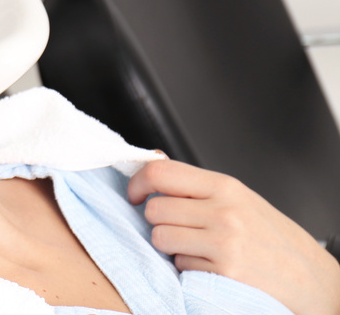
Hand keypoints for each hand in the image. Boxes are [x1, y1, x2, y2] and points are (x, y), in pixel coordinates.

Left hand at [128, 159, 339, 314]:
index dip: (137, 182)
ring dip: (171, 247)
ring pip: (160, 238)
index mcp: (226, 186)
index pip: (161, 171)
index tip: (134, 194)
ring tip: (198, 248)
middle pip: (154, 209)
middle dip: (158, 221)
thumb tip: (153, 166)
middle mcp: (224, 210)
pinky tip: (212, 266)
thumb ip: (198, 187)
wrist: (314, 280)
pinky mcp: (223, 271)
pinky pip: (179, 265)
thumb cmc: (274, 240)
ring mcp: (223, 241)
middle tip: (179, 228)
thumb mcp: (240, 201)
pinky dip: (188, 268)